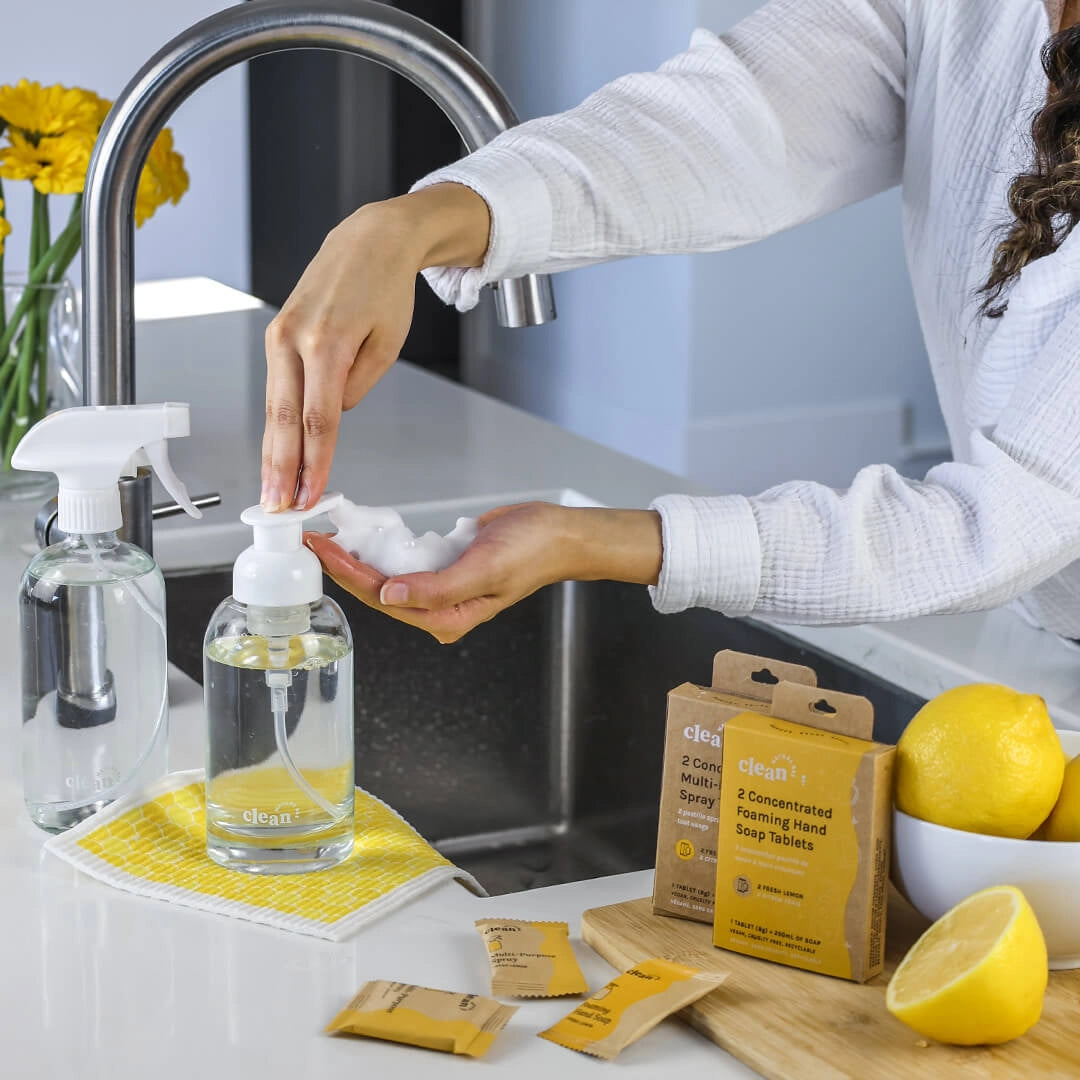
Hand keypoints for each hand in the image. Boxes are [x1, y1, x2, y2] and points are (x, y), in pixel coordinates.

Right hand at [261, 183, 490, 510]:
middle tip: (278, 508)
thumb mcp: (387, 344)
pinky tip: (276, 453)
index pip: (320, 420)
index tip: (311, 495)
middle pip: (286, 420)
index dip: (314, 464)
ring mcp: (279, 336)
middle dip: (281, 470)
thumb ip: (357, 388)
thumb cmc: (385, 289)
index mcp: (328, 343)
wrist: (368, 241)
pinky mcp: (276, 336)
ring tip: (272, 492)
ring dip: (272, 454)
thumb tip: (332, 420)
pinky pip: (276, 390)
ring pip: (274, 408)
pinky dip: (276, 425)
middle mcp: (294, 339)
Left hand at [305, 502, 662, 643]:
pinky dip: (380, 548)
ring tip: (328, 535)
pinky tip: (362, 535)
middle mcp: (438, 608)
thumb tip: (389, 594)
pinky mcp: (441, 567)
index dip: (347, 573)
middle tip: (313, 537)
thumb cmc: (531, 553)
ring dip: (357, 556)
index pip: (383, 597)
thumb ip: (435, 588)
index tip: (321, 548)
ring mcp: (439, 588)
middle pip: (377, 589)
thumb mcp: (484, 569)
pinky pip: (402, 561)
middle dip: (342, 565)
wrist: (558, 533)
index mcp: (446, 616)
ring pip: (385, 575)